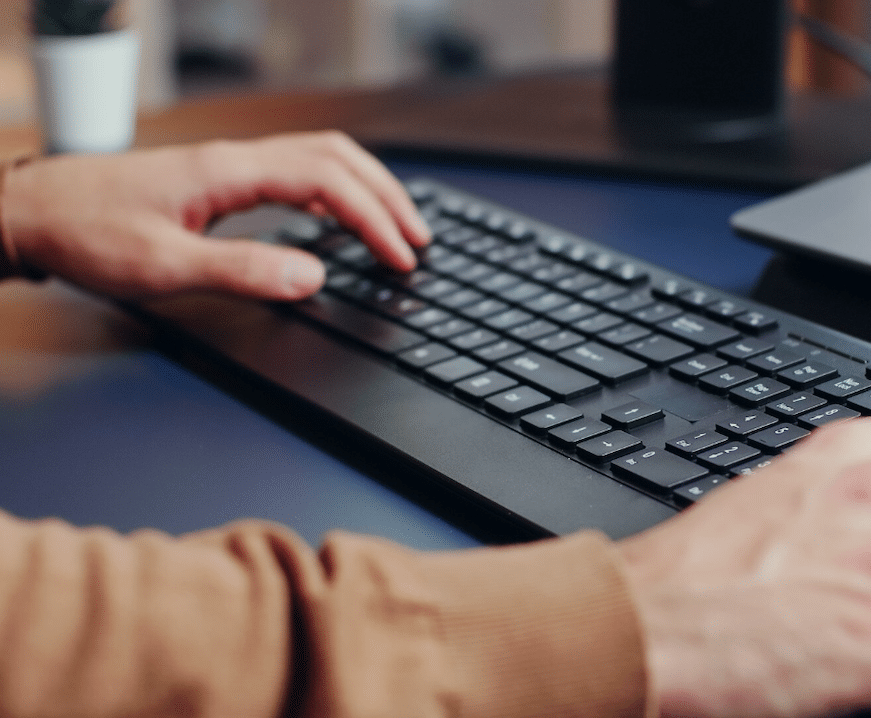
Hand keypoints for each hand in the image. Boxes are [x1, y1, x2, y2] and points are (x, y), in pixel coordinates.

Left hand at [1, 131, 428, 299]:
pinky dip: (335, 191)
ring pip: (320, 158)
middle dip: (387, 195)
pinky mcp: (218, 180)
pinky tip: (340, 218)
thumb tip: (313, 275)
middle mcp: (234, 160)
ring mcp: (228, 166)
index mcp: (229, 172)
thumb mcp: (162, 266)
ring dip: (366, 188)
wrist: (31, 212)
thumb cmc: (85, 233)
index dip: (373, 218)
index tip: (401, 257)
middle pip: (336, 157)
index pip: (327, 180)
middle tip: (420, 238)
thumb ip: (243, 271)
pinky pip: (296, 171)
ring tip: (397, 226)